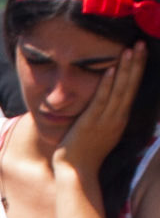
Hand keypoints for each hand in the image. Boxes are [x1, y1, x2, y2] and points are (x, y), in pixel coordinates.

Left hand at [55, 43, 145, 179]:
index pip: (132, 89)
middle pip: (130, 86)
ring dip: (125, 69)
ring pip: (119, 90)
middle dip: (136, 64)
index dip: (137, 70)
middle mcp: (116, 118)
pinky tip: (110, 69)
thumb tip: (108, 104)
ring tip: (130, 49)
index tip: (141, 52)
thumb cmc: (85, 155)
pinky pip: (100, 101)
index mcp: (120, 119)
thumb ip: (106, 117)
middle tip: (141, 43)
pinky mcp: (90, 123)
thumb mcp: (102, 133)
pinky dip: (106, 85)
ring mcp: (104, 120)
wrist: (76, 174)